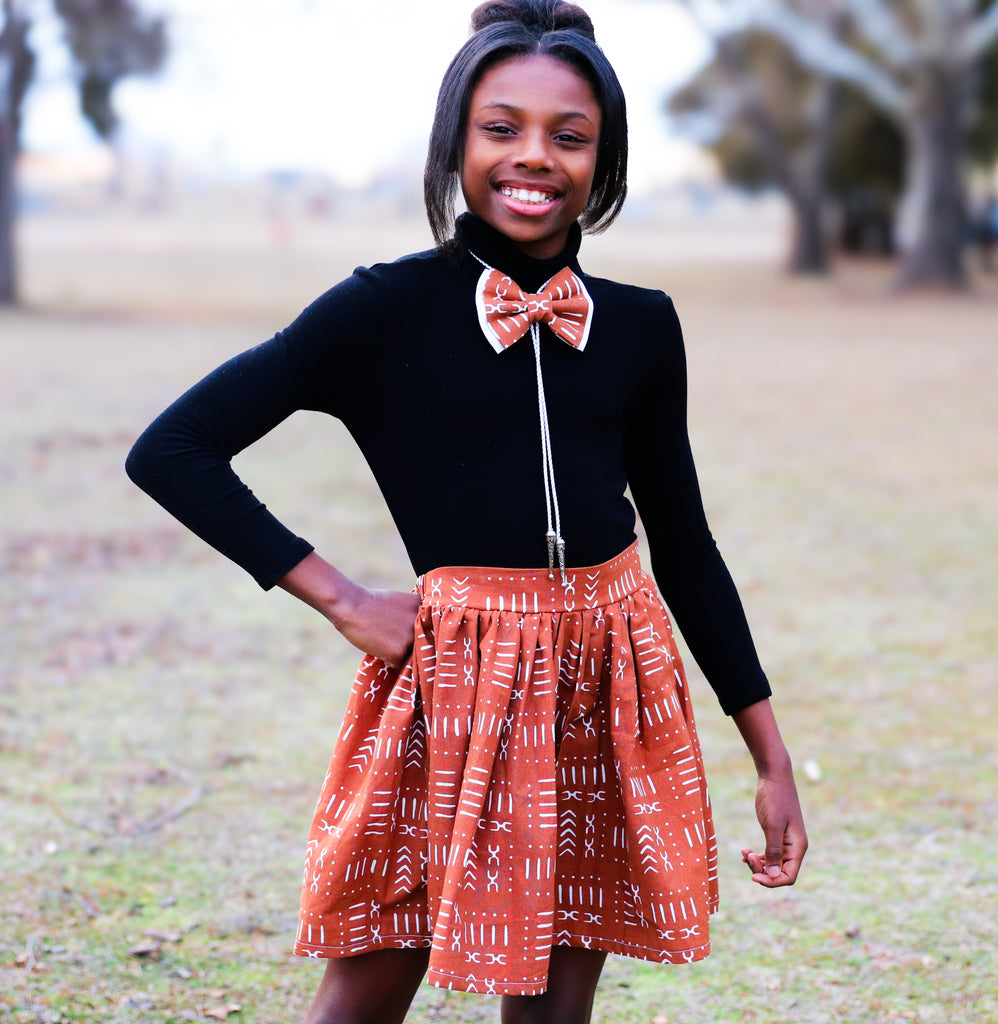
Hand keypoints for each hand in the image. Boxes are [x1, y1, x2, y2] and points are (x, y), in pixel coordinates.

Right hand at [276, 552, 418, 667]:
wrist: (352, 606)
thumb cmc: (371, 603)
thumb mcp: (399, 601)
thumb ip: (412, 615)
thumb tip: (420, 634)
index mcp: (423, 608)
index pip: (427, 629)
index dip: (417, 634)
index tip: (408, 634)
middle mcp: (421, 623)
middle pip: (420, 643)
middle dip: (408, 643)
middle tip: (390, 637)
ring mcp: (411, 637)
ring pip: (410, 654)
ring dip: (398, 652)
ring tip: (382, 639)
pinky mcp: (399, 651)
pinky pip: (398, 663)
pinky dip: (388, 659)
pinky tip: (378, 646)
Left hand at [741, 768, 807, 887]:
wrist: (774, 776)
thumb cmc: (775, 799)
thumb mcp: (772, 825)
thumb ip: (774, 851)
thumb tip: (774, 877)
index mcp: (798, 847)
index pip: (789, 876)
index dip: (772, 881)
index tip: (753, 876)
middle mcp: (794, 847)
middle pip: (780, 872)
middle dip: (762, 870)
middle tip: (746, 856)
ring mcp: (786, 841)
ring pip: (773, 864)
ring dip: (758, 863)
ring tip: (744, 854)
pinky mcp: (777, 834)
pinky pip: (769, 854)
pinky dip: (758, 856)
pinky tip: (745, 853)